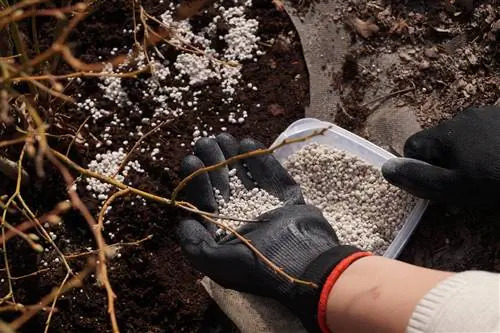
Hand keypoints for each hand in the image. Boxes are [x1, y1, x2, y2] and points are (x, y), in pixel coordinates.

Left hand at [177, 133, 368, 331]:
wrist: (306, 264)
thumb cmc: (259, 267)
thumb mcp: (218, 264)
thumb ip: (195, 245)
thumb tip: (183, 221)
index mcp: (225, 234)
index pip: (206, 203)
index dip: (196, 181)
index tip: (191, 160)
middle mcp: (243, 218)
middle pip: (223, 186)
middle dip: (213, 163)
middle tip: (206, 142)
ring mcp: (266, 206)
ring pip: (245, 177)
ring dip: (232, 157)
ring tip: (223, 137)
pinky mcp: (287, 198)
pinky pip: (271, 174)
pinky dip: (259, 160)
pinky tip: (246, 143)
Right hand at [382, 105, 499, 204]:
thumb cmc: (499, 181)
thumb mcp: (455, 188)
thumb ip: (418, 178)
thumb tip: (386, 168)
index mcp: (445, 133)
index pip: (412, 147)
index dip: (418, 168)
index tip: (438, 185)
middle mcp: (462, 117)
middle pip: (436, 142)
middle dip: (443, 162)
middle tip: (466, 184)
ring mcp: (488, 114)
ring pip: (461, 138)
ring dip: (466, 155)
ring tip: (490, 173)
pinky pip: (484, 133)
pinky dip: (487, 147)